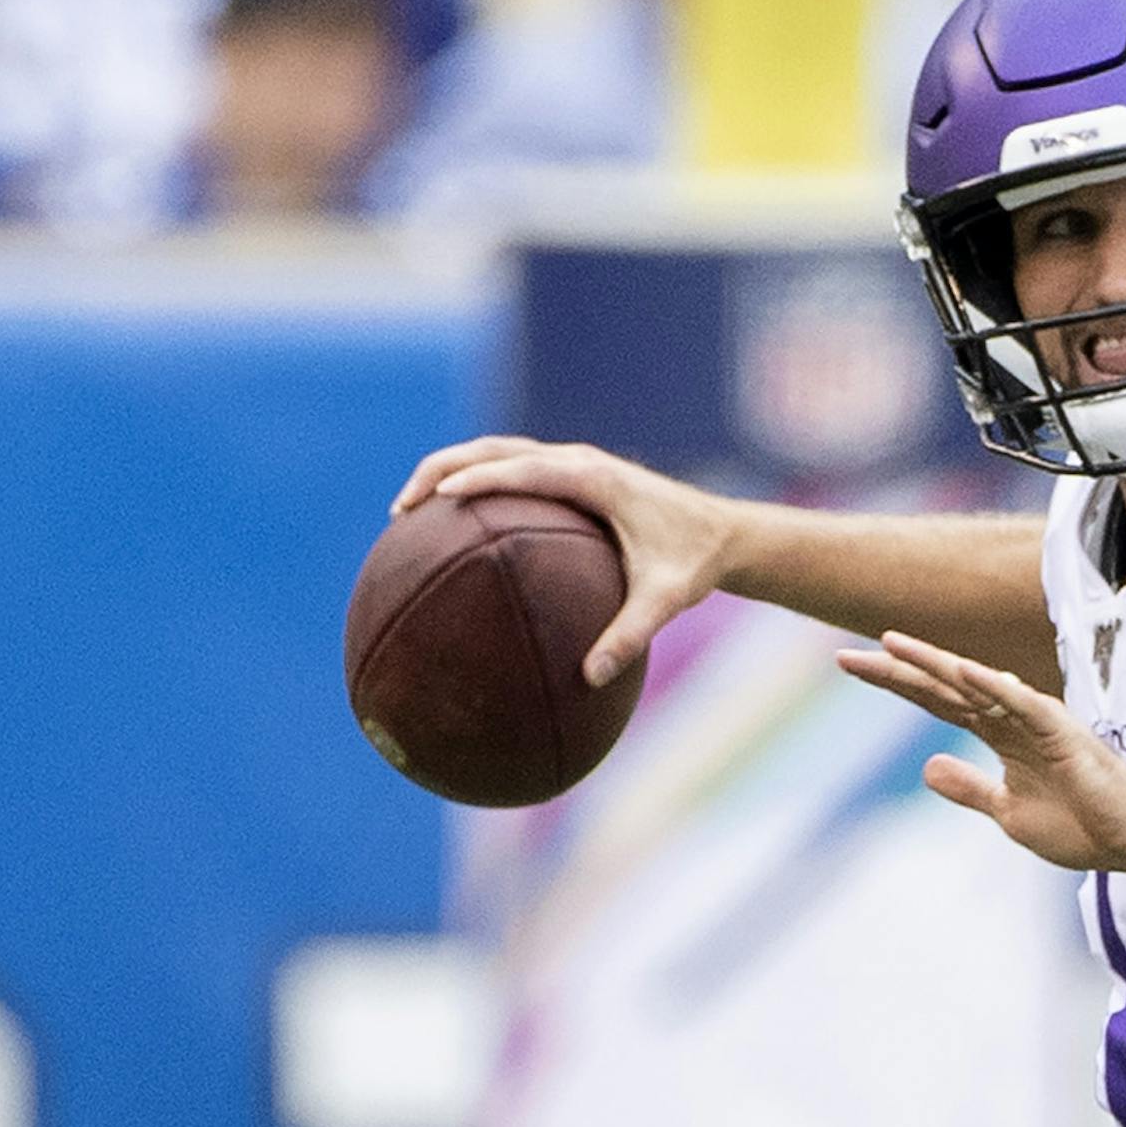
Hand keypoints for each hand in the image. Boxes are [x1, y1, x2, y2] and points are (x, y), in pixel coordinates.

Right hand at [391, 436, 734, 685]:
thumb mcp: (667, 600)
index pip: (524, 468)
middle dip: (442, 470)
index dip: (479, 479)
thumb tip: (591, 677)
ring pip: (497, 453)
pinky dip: (476, 486)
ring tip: (408, 512)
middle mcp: (580, 462)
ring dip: (451, 472)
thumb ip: (630, 635)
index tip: (438, 498)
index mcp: (596, 479)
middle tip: (401, 508)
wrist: (724, 534)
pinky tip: (451, 529)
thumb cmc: (694, 564)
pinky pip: (513, 472)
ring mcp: (573, 465)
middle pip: (495, 449)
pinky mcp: (571, 477)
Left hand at [837, 630, 1125, 870]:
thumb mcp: (1008, 812)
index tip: (849, 666)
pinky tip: (961, 670)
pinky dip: (993, 685)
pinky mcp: (1061, 731)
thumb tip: (928, 766)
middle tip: (845, 658)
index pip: (936, 700)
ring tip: (891, 645)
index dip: (894, 683)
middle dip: (895, 671)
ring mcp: (1035, 720)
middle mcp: (1011, 718)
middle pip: (943, 685)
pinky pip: (1022, 703)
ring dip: (935, 665)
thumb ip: (970, 787)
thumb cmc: (1079, 825)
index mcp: (997, 734)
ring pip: (976, 684)